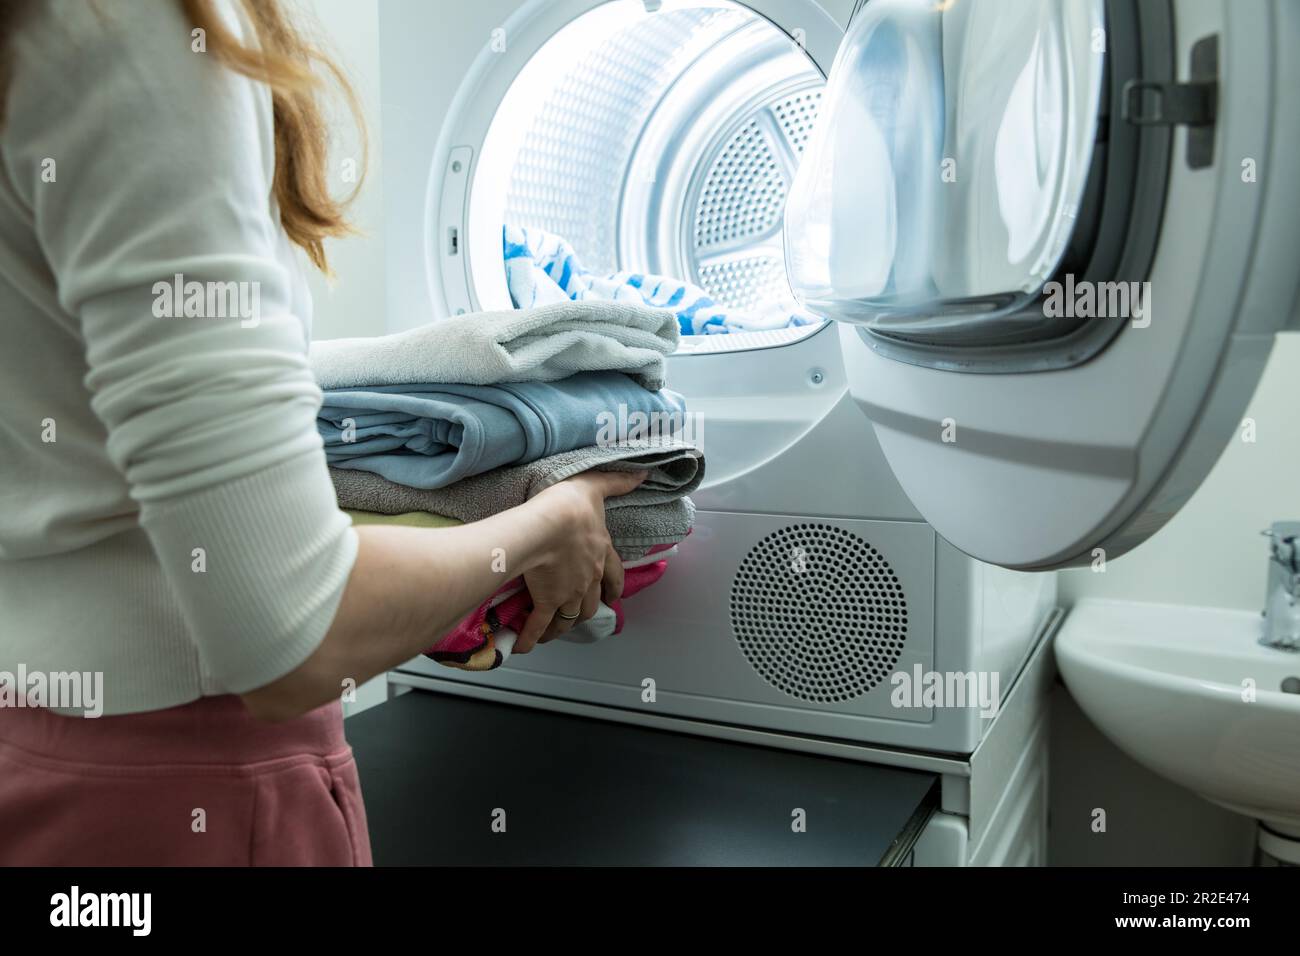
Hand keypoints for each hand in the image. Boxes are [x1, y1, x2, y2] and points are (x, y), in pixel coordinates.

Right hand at [514, 470, 646, 653]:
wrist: (549, 524)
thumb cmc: (570, 505)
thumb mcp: (595, 487)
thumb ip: (618, 482)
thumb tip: (642, 474)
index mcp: (602, 553)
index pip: (615, 575)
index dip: (615, 587)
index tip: (614, 598)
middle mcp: (590, 578)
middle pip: (592, 603)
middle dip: (587, 610)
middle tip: (578, 615)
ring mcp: (570, 593)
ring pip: (570, 617)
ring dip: (562, 626)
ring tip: (552, 632)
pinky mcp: (548, 601)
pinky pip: (540, 625)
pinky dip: (532, 638)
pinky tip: (524, 647)